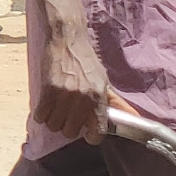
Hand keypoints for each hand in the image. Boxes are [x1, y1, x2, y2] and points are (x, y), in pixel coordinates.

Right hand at [30, 0, 107, 144]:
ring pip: (55, 125)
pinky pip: (41, 115)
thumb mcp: (104, 80)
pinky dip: (42, 115)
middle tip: (69, 118)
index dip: (92, 136)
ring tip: (57, 111)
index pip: (98, 131)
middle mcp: (82, 97)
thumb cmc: (86, 61)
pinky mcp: (47, 89)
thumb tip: (134, 117)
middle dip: (69, 128)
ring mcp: (64, 94)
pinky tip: (46, 107)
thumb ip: (115, 102)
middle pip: (71, 132)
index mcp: (99, 96)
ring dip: (54, 121)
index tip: (88, 133)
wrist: (67, 38)